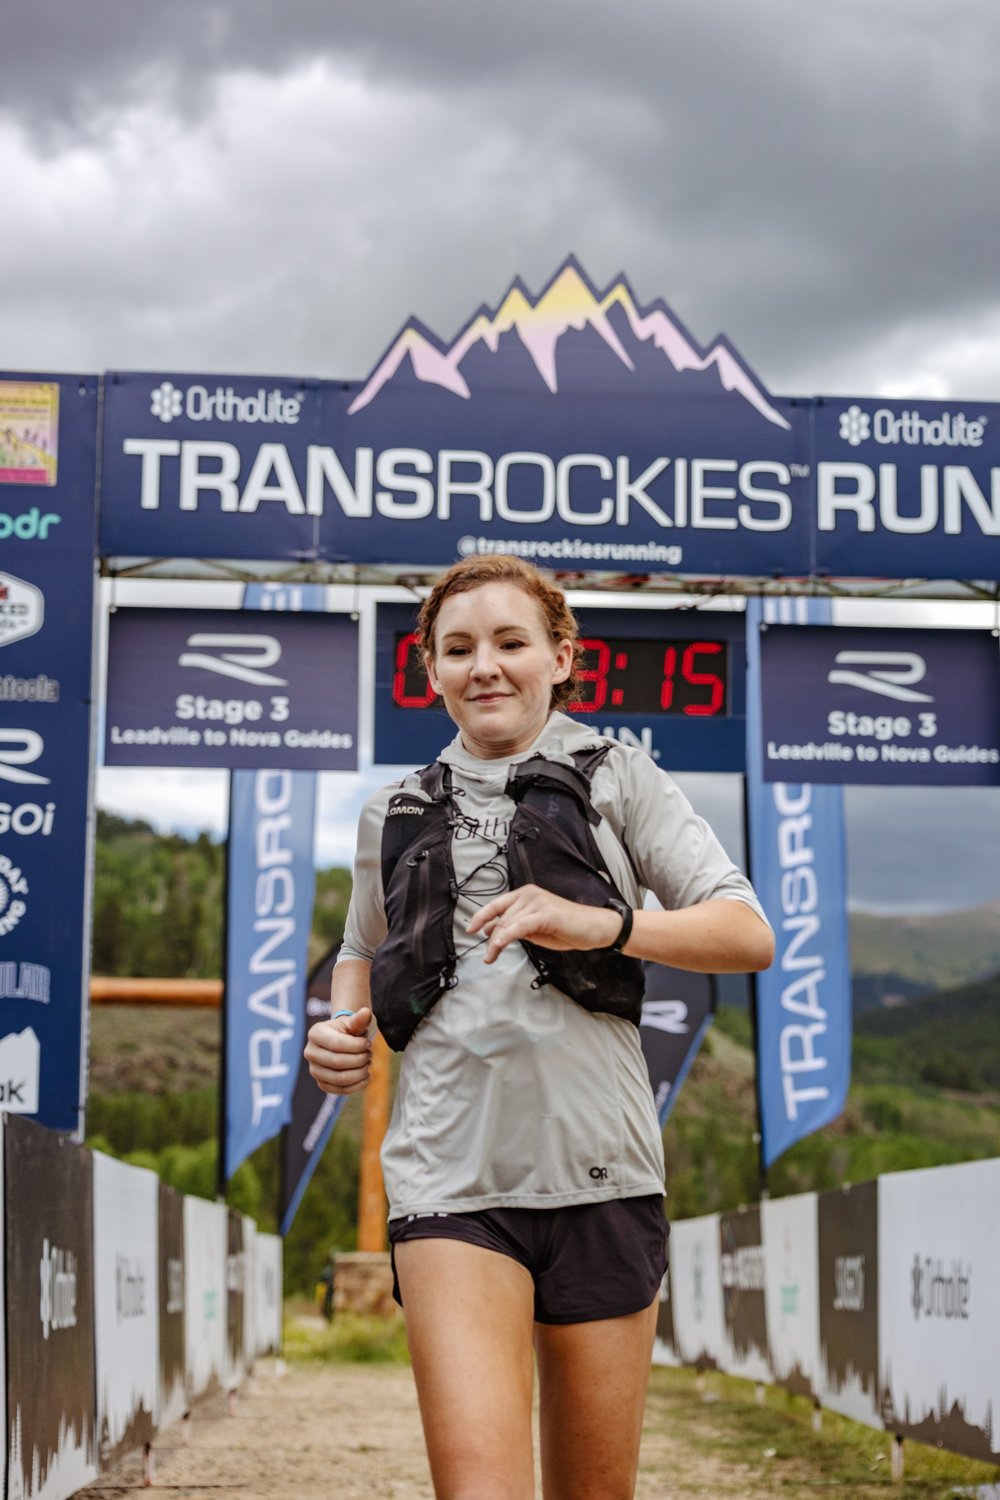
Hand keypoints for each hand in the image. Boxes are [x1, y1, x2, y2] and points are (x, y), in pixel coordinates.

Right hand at [304, 1007, 372, 1094]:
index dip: (357, 1046)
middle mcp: (310, 1053)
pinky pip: (341, 1090)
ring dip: (360, 1072)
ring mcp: (314, 1070)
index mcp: (315, 1034)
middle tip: (369, 1054)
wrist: (343, 1042)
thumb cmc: (348, 1031)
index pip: (336, 1044)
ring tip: (368, 1063)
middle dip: (360, 1059)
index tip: (368, 1043)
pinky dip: (358, 1085)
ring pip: (340, 1078)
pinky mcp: (322, 1084)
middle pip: (338, 1062)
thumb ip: (359, 1019)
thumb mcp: (353, 1023)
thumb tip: (366, 1012)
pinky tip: (366, 1076)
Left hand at [466, 884, 622, 964]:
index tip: (471, 929)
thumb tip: (493, 931)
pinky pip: (518, 927)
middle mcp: (529, 894)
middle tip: (487, 956)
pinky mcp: (545, 913)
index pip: (496, 904)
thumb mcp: (535, 929)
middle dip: (490, 938)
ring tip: (491, 957)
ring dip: (496, 942)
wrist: (594, 928)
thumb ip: (516, 927)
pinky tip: (498, 947)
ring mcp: (537, 902)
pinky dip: (505, 938)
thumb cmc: (567, 928)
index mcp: (526, 894)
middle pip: (501, 917)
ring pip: (507, 923)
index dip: (481, 917)